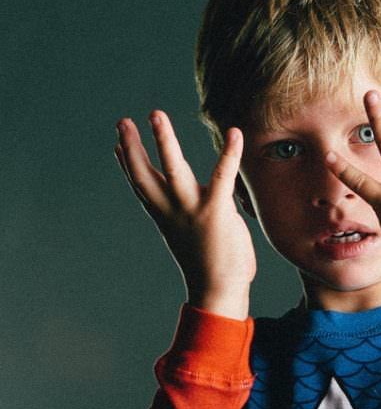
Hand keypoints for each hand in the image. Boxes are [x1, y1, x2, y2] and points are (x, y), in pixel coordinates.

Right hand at [114, 111, 254, 318]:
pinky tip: (235, 133)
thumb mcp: (198, 239)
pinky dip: (230, 153)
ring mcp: (191, 209)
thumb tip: (219, 205)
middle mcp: (172, 211)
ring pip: (172, 167)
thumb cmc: (213, 270)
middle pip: (144, 174)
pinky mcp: (215, 211)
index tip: (117, 146)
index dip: (128, 165)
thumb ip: (201, 217)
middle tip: (123, 122)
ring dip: (163, 139)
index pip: (141, 187)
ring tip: (155, 115)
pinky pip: (222, 175)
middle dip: (132, 146)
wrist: (218, 293)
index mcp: (165, 218)